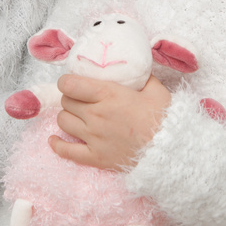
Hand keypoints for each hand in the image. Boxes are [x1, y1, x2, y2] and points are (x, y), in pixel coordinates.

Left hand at [49, 74, 171, 170]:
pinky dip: (57, 145)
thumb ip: (141, 77)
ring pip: (63, 122)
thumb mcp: (155, 89)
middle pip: (66, 102)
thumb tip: (135, 68)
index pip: (70, 84)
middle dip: (70, 98)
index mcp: (108, 95)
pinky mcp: (95, 157)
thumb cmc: (163, 118)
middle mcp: (96, 115)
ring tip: (76, 116)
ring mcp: (93, 137)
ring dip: (67, 117)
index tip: (71, 82)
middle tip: (81, 99)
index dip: (67, 81)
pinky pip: (66, 151)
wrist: (169, 151)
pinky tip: (55, 140)